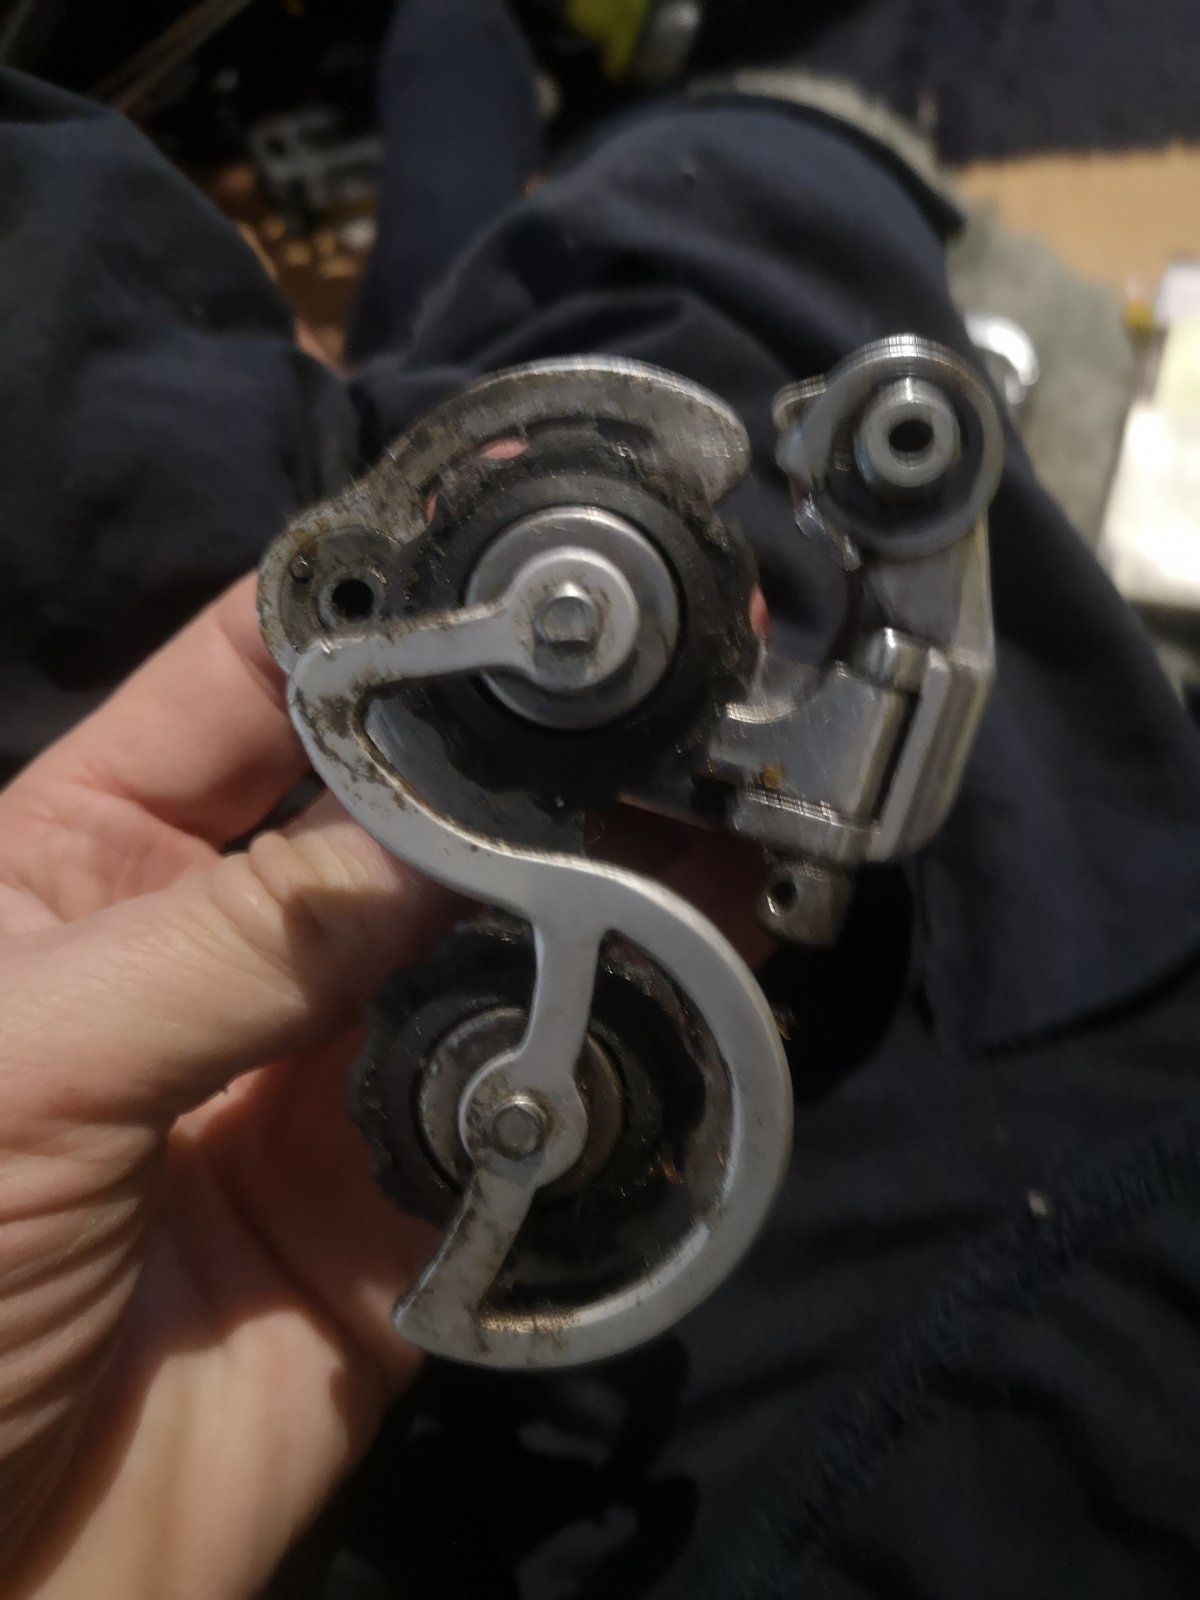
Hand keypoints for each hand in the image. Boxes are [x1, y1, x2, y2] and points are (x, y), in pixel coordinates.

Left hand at [0, 576, 769, 1597]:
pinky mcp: (404, 1210)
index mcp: (90, 859)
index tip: (508, 562)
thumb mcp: (23, 1065)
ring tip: (713, 834)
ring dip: (593, 895)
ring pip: (481, 951)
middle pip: (399, 811)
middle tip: (660, 697)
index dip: (373, 612)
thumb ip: (236, 939)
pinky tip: (686, 993)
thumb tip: (449, 841)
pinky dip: (601, 1061)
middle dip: (520, 756)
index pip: (254, 683)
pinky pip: (520, 1115)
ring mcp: (322, 1075)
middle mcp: (226, 946)